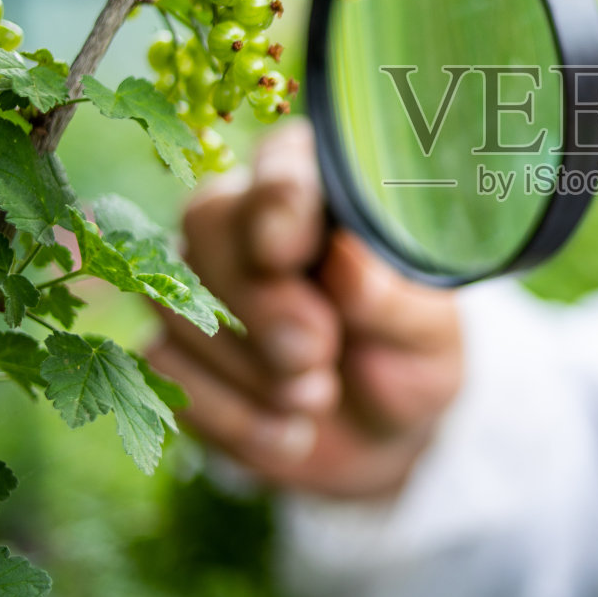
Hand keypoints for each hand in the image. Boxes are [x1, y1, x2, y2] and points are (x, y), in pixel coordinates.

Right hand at [147, 121, 462, 498]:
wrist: (382, 436)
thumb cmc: (410, 355)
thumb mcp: (428, 332)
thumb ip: (393, 297)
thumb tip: (349, 263)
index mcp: (322, 187)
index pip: (283, 160)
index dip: (277, 200)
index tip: (285, 250)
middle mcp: (249, 217)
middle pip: (209, 222)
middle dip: (259, 300)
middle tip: (318, 351)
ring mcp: (200, 281)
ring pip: (179, 301)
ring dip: (255, 369)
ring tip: (319, 393)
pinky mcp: (173, 347)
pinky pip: (169, 371)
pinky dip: (236, 416)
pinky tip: (290, 429)